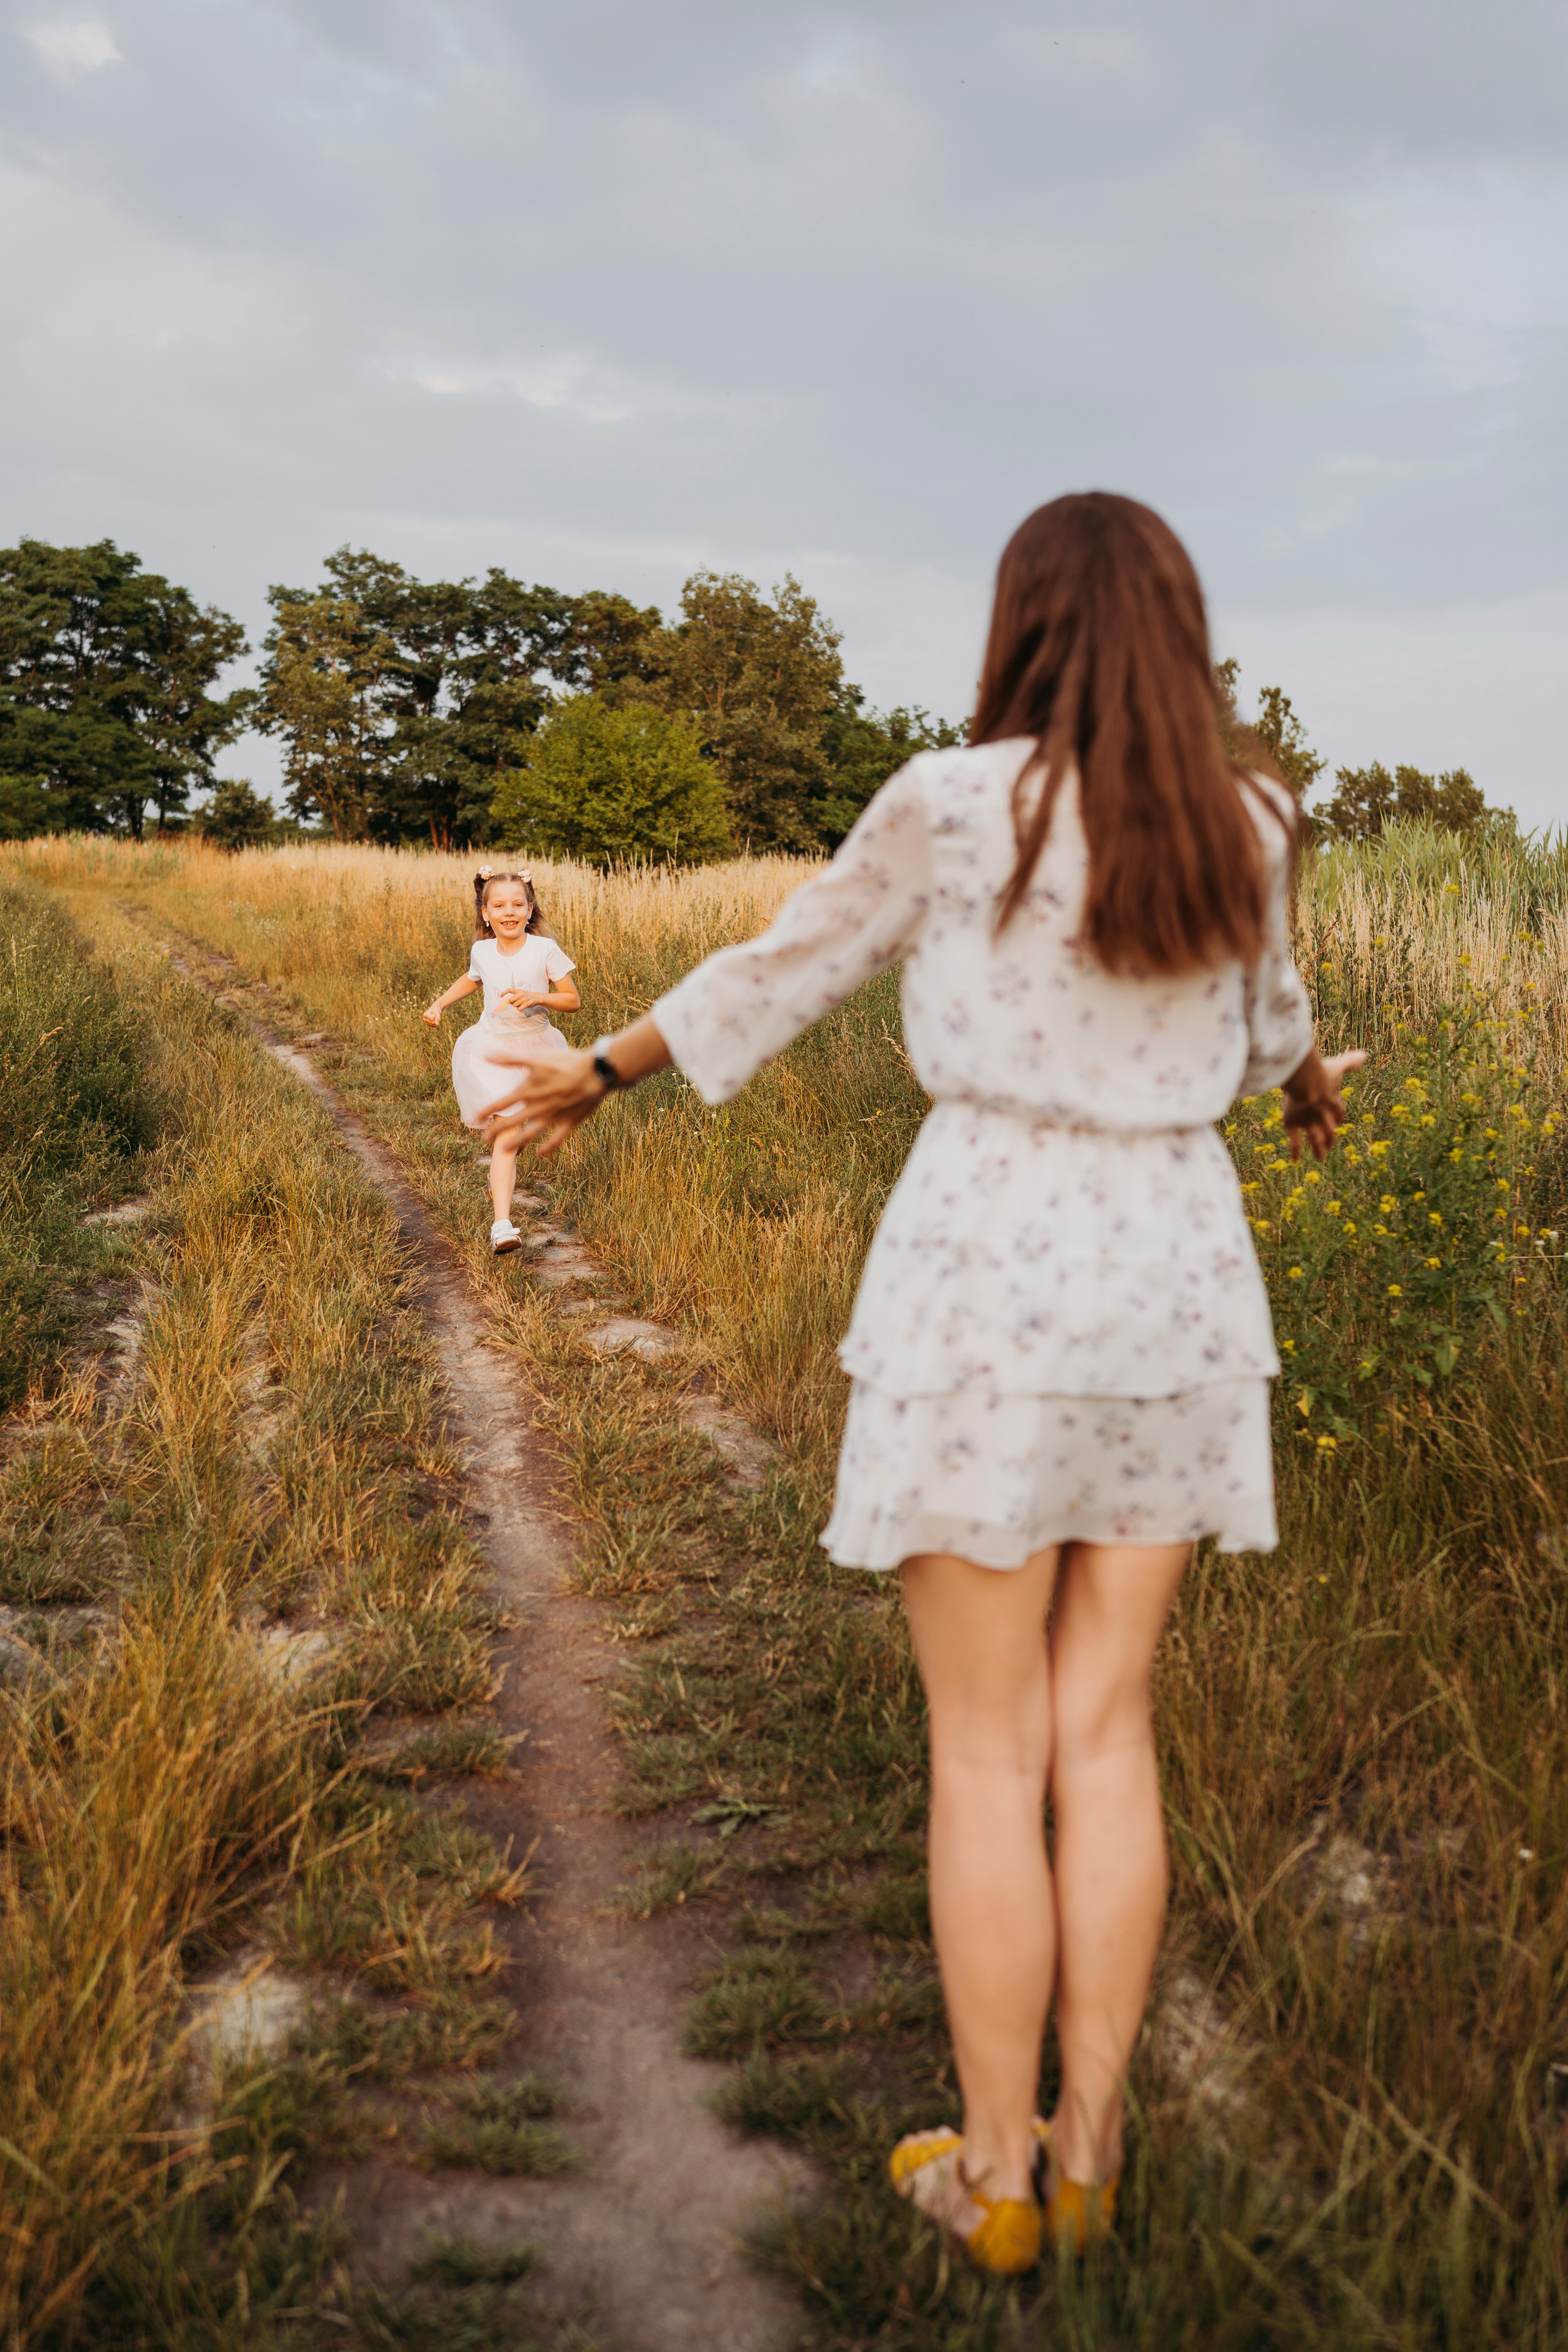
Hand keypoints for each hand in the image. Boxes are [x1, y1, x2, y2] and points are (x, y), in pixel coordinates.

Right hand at [422, 1002, 443, 1027]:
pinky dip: (437, 1023)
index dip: (435, 1015)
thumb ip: (438, 1018)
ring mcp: (426, 1022)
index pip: (432, 1018)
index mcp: (425, 1014)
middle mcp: (424, 1019)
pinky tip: (435, 1019)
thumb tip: (437, 1024)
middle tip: (434, 1014)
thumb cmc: (436, 1010)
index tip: (433, 1012)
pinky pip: (435, 1026)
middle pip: (433, 1022)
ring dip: (436, 1021)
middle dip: (436, 1018)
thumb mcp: (438, 1013)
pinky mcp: (429, 1025)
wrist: (436, 1009)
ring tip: (434, 1017)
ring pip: (434, 1025)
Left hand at [477, 1047, 607, 1155]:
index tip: (476, 1118)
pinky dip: (548, 1147)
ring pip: (530, 1133)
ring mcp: (553, 1117)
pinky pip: (556, 1139)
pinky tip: (540, 1154)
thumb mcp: (535, 1057)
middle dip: (497, 1131)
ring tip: (505, 1149)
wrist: (595, 1072)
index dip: (487, 1110)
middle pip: (512, 1122)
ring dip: (516, 1142)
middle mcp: (537, 1107)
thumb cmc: (565, 1062)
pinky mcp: (569, 1122)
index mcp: (528, 1091)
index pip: (501, 1103)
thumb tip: (486, 1055)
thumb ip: (510, 1058)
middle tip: (485, 1138)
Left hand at [498, 988, 547, 1011]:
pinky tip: (523, 1006)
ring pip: (514, 1005)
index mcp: (518, 990)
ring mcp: (523, 999)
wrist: (536, 997)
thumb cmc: (527, 996)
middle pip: (510, 1000)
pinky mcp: (526, 1004)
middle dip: (512, 1002)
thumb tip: (507, 1001)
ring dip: (517, 1006)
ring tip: (521, 1003)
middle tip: (516, 1002)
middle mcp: (520, 994)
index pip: (509, 990)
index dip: (504, 993)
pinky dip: (520, 1009)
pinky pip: (519, 1009)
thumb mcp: (521, 992)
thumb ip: (514, 995)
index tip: (500, 996)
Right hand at [1282, 1048, 1366, 1160]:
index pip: (1338, 1112)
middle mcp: (1322, 1115)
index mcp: (1333, 1103)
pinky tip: (1295, 1161)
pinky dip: (1296, 1151)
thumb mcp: (1337, 1066)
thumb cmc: (1322, 1073)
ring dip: (1319, 1150)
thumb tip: (1365, 1055)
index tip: (1338, 1121)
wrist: (1307, 1084)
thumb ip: (1350, 1062)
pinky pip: (1295, 1141)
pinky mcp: (1294, 1124)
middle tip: (1331, 1145)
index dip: (1338, 1117)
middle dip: (1330, 1138)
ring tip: (1320, 1159)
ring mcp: (1309, 1122)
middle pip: (1330, 1130)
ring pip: (1316, 1139)